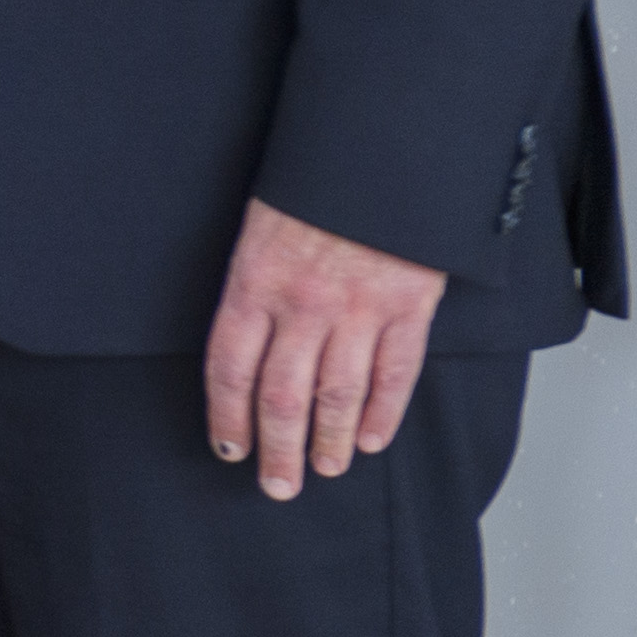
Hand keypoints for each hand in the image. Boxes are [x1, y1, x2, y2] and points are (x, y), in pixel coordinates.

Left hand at [204, 197, 446, 499]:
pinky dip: (381, 414)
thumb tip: (244, 346)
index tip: (227, 449)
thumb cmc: (312, 187)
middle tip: (276, 485)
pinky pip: (394, 375)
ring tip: (322, 470)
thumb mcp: (259, 229)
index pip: (230, 369)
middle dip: (277, 449)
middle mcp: (304, 305)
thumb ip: (253, 288)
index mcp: (255, 283)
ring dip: (328, 441)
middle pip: (282, 397)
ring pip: (338, 395)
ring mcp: (359, 310)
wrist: (380, 151)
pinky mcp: (409, 309)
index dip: (227, 418)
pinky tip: (369, 440)